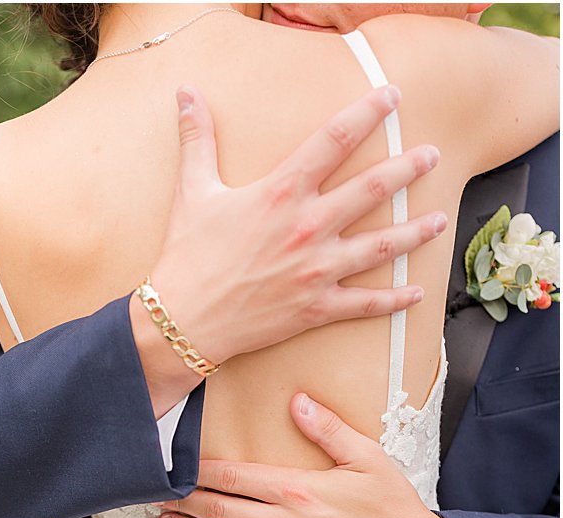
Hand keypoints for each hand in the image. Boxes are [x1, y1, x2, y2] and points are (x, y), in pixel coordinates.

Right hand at [137, 84, 445, 412]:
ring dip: (416, 231)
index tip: (391, 96)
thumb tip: (186, 93)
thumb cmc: (185, 256)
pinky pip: (365, 304)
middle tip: (432, 155)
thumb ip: (197, 140)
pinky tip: (415, 292)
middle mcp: (307, 227)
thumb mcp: (191, 192)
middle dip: (409, 168)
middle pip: (372, 188)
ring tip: (440, 219)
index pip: (334, 140)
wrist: (181, 322)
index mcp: (281, 194)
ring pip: (382, 246)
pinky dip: (393, 300)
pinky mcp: (315, 307)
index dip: (367, 113)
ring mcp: (316, 269)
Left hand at [158, 394, 459, 517]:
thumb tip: (296, 401)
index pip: (234, 477)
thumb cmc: (394, 508)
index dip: (200, 472)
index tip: (177, 467)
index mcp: (299, 490)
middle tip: (157, 495)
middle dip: (184, 501)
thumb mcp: (368, 459)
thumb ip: (328, 429)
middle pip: (220, 509)